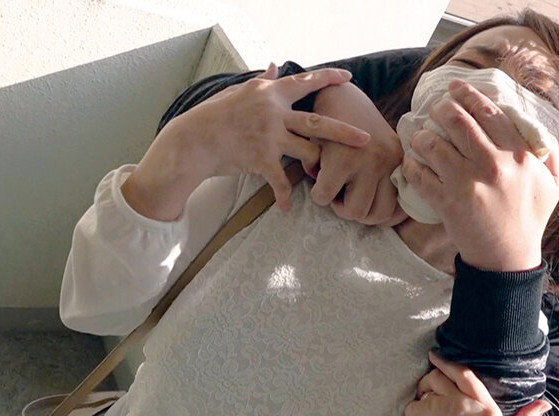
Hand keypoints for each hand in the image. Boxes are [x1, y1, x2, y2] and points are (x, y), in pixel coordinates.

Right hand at [160, 64, 370, 210]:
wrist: (192, 140)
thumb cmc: (215, 115)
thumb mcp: (239, 92)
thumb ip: (262, 81)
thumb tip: (275, 65)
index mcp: (270, 93)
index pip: (305, 82)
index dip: (328, 79)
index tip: (348, 78)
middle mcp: (273, 112)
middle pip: (318, 122)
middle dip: (345, 131)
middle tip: (366, 138)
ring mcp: (268, 136)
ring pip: (307, 151)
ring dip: (315, 164)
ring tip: (319, 175)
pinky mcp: (261, 158)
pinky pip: (281, 181)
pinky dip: (284, 196)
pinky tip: (287, 208)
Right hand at [310, 82, 405, 224]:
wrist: (336, 91)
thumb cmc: (355, 126)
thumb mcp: (380, 149)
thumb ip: (385, 180)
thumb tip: (388, 221)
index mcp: (398, 162)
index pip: (396, 210)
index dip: (376, 216)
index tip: (362, 206)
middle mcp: (387, 162)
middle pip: (375, 216)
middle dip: (354, 211)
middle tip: (342, 194)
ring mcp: (365, 161)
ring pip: (353, 212)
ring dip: (336, 204)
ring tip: (331, 185)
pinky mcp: (340, 158)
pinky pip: (325, 196)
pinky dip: (318, 192)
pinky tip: (318, 173)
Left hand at [402, 79, 558, 270]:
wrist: (507, 257)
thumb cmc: (529, 218)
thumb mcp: (552, 184)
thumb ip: (548, 153)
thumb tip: (539, 127)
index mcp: (518, 156)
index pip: (489, 113)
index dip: (469, 95)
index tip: (456, 87)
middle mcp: (492, 165)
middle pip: (456, 122)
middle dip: (441, 108)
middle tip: (436, 108)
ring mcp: (466, 184)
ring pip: (433, 145)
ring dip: (422, 135)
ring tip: (421, 135)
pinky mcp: (446, 203)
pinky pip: (419, 175)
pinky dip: (411, 165)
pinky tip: (411, 161)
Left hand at [402, 352, 551, 415]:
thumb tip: (544, 404)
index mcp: (485, 409)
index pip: (466, 374)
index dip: (451, 361)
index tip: (440, 355)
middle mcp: (460, 404)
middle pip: (441, 374)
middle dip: (436, 374)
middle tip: (436, 382)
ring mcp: (437, 409)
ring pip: (426, 386)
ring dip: (426, 389)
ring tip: (431, 401)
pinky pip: (415, 403)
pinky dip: (417, 408)